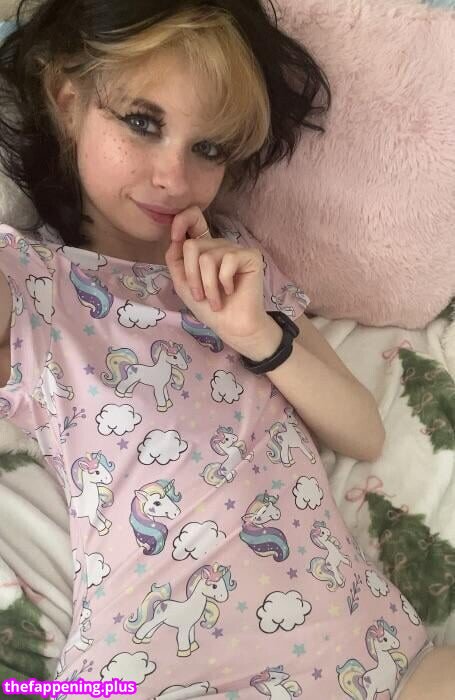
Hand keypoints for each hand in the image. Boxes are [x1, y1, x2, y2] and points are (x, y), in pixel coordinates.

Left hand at [165, 206, 272, 354]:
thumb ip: (175, 260)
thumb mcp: (183, 284)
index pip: (193, 219)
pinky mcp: (250, 256)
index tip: (175, 237)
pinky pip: (227, 261)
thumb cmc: (209, 308)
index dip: (182, 220)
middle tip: (201, 296)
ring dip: (208, 285)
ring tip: (215, 300)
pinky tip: (231, 290)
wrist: (232, 326)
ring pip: (207, 257)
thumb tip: (175, 239)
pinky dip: (224, 282)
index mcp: (203, 249)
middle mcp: (219, 245)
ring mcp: (235, 249)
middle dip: (192, 276)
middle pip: (192, 246)